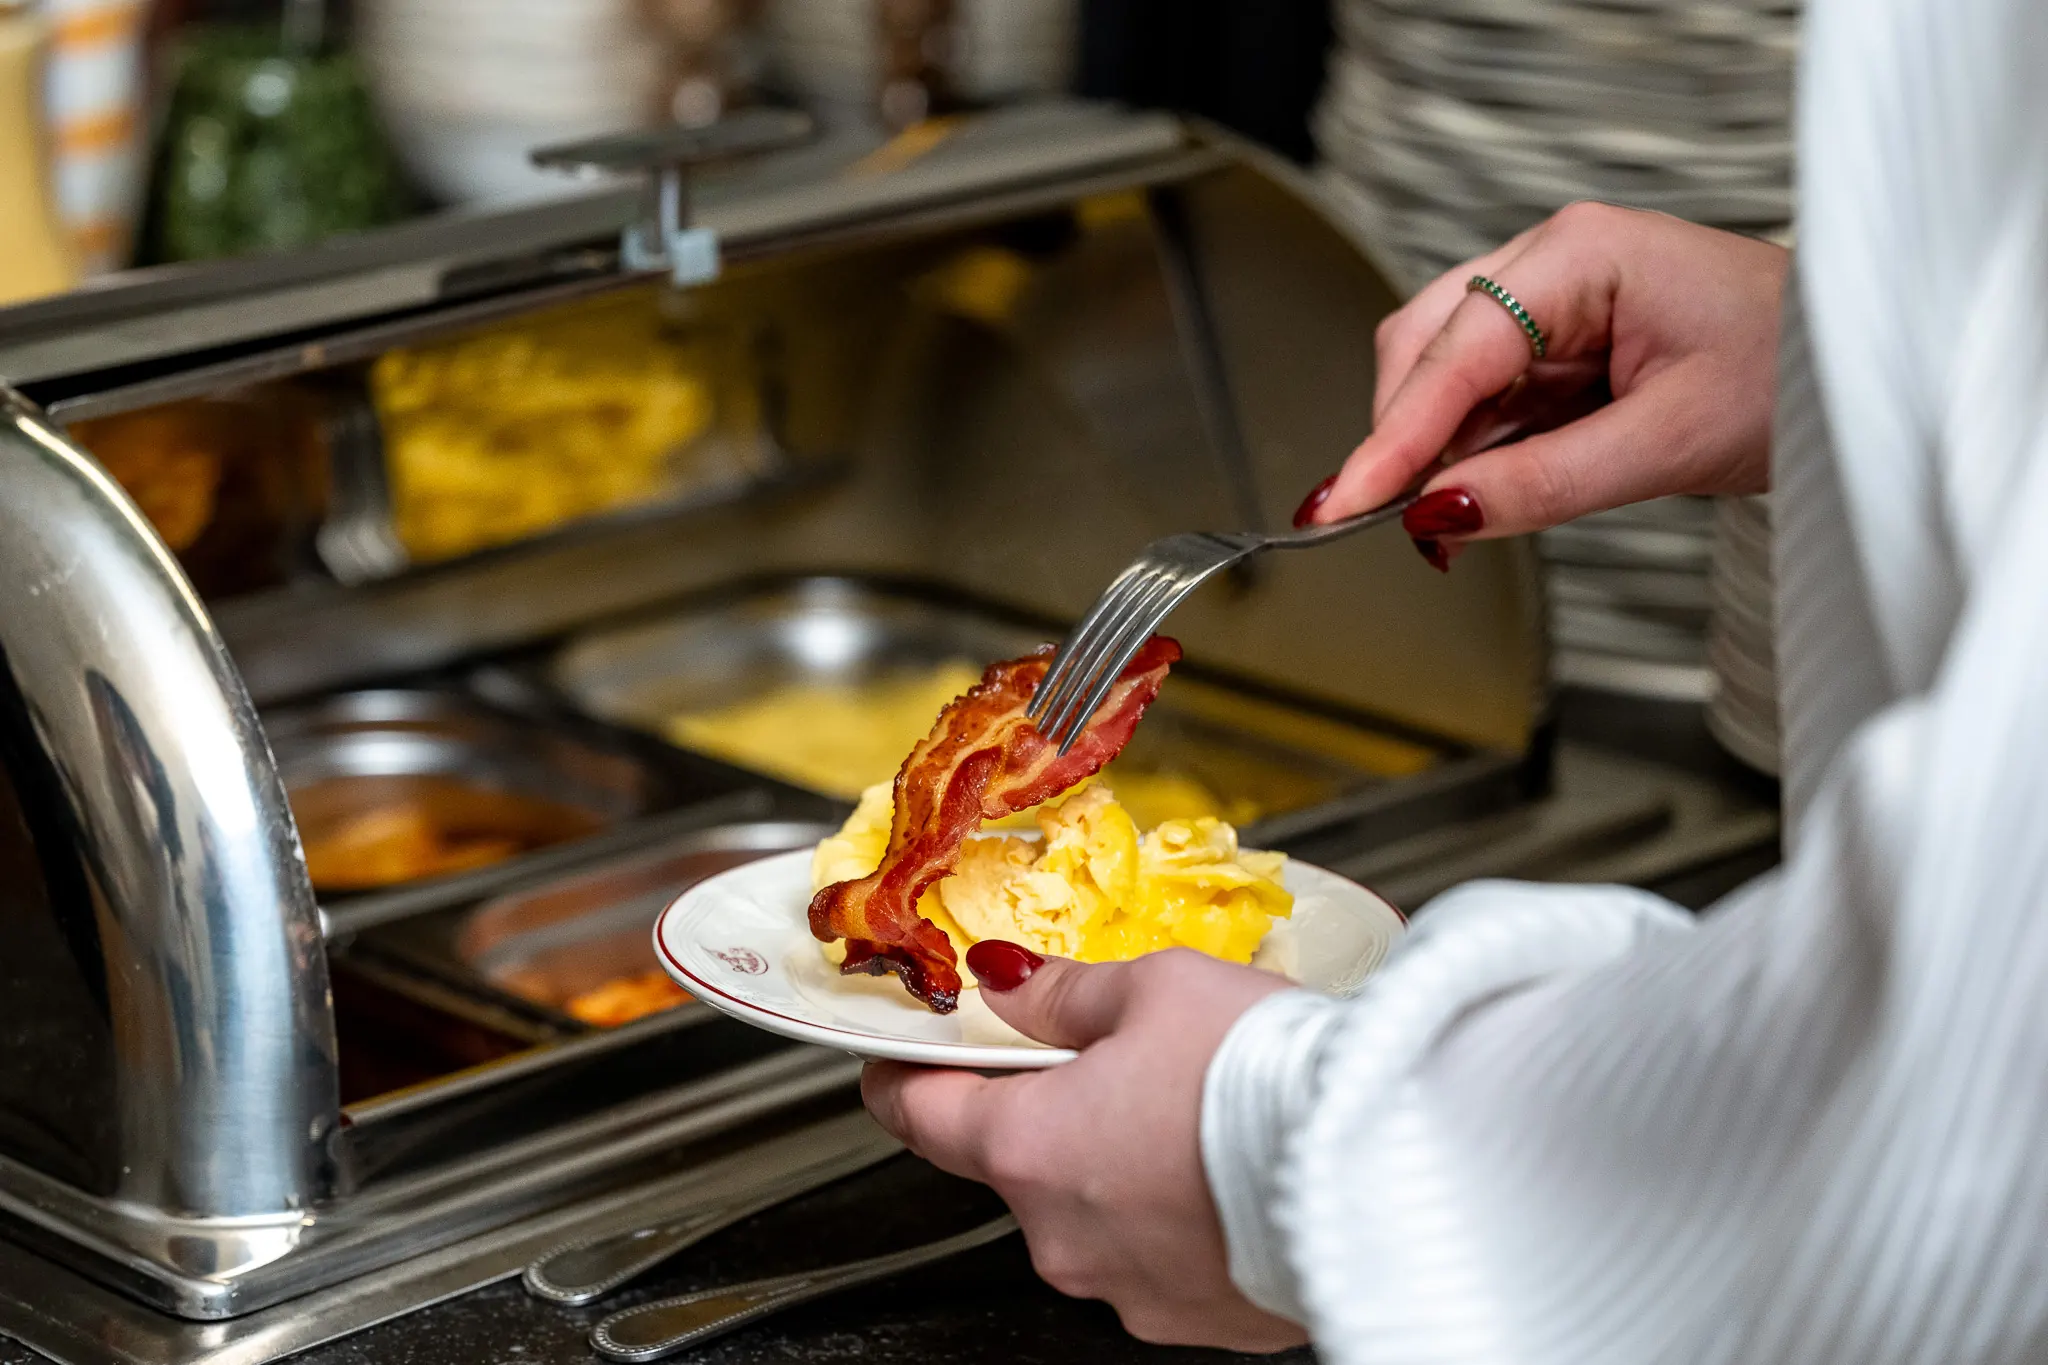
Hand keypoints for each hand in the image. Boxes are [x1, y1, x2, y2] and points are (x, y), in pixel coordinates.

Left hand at [862, 943, 1305, 1351]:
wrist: (1379, 1168)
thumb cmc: (1267, 1077)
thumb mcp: (1155, 989)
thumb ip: (1065, 994)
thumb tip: (1010, 985)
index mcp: (1029, 1147)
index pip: (919, 1114)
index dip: (904, 1074)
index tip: (901, 1054)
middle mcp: (1062, 1234)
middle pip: (1018, 1160)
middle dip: (1052, 1107)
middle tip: (1115, 1053)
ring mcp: (1125, 1288)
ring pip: (1091, 1208)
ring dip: (1119, 1160)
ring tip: (1193, 1105)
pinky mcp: (1192, 1317)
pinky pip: (1156, 1251)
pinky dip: (1174, 1207)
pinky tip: (1225, 1161)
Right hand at [1296, 202, 1788, 568]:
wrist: (1857, 363)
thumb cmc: (1793, 370)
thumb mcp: (1670, 442)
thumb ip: (1546, 483)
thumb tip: (1439, 516)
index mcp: (1582, 256)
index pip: (1455, 351)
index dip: (1392, 436)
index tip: (1341, 505)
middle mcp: (1553, 264)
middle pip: (1424, 350)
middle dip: (1403, 440)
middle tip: (1400, 526)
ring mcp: (1551, 301)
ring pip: (1443, 378)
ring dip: (1435, 453)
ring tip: (1451, 524)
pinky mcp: (1557, 343)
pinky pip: (1483, 399)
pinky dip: (1469, 453)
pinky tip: (1480, 495)